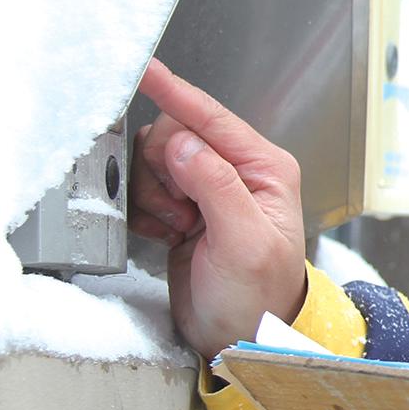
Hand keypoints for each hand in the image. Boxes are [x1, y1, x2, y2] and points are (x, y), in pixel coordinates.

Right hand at [128, 58, 307, 359]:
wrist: (242, 338)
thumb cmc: (260, 298)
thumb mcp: (245, 243)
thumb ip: (217, 187)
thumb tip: (186, 143)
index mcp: (265, 169)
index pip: (212, 118)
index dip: (175, 93)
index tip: (144, 71)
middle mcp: (237, 172)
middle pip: (174, 134)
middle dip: (165, 170)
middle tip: (183, 211)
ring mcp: (207, 190)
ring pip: (154, 160)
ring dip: (155, 194)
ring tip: (180, 227)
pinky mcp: (181, 210)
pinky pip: (143, 188)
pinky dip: (144, 210)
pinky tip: (164, 233)